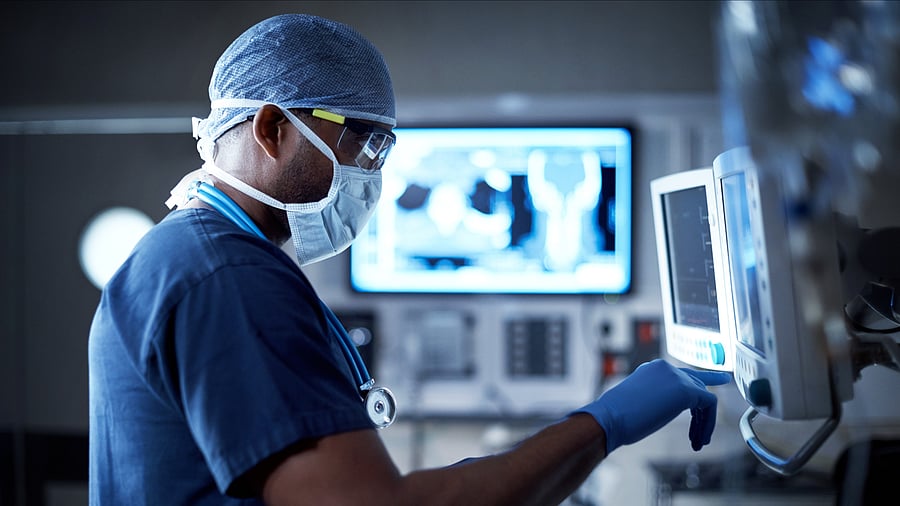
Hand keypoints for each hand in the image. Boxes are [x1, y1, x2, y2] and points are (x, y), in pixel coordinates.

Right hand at [573, 359, 731, 453]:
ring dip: (703, 422)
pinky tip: (699, 439)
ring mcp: (676, 376)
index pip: (682, 375)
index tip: (716, 383)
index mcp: (652, 369)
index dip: (699, 384)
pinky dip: (707, 424)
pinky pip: (708, 405)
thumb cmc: (617, 417)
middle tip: (702, 433)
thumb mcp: (640, 402)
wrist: (610, 417)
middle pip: (696, 385)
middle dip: (703, 411)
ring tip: (698, 442)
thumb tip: (663, 408)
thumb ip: (656, 399)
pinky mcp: (685, 389)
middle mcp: (666, 368)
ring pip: (704, 397)